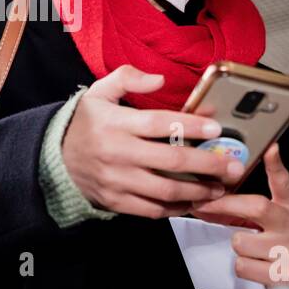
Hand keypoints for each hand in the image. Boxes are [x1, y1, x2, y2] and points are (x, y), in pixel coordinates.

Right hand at [60, 66, 244, 217]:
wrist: (54, 159)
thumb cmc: (85, 124)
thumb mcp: (99, 93)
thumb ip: (128, 79)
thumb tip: (159, 79)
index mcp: (116, 123)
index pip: (160, 123)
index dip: (190, 125)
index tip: (216, 128)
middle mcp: (118, 153)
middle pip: (171, 160)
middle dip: (208, 164)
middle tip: (234, 166)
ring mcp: (117, 180)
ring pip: (166, 190)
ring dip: (198, 192)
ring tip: (220, 188)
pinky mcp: (116, 201)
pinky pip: (152, 209)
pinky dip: (176, 208)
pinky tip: (193, 203)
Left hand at [187, 143, 288, 285]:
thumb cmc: (273, 244)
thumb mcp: (260, 221)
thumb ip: (234, 208)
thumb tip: (199, 202)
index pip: (283, 182)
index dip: (276, 165)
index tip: (271, 148)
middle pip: (257, 206)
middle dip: (225, 205)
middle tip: (204, 205)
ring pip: (242, 241)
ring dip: (236, 245)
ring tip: (249, 248)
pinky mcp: (284, 275)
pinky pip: (244, 266)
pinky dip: (242, 267)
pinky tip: (255, 265)